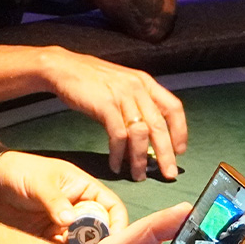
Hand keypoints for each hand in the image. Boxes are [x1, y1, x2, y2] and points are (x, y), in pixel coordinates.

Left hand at [0, 149, 127, 239]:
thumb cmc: (22, 172)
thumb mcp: (40, 183)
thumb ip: (55, 201)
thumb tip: (71, 221)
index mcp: (85, 190)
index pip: (111, 206)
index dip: (118, 223)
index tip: (116, 241)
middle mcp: (79, 209)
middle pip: (100, 229)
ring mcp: (65, 225)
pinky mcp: (49, 237)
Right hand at [43, 47, 186, 179]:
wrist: (64, 67)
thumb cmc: (93, 80)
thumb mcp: (123, 85)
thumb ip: (138, 104)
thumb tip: (148, 134)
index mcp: (146, 83)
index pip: (173, 107)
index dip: (180, 131)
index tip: (180, 151)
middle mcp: (138, 88)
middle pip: (159, 125)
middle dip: (166, 153)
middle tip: (169, 173)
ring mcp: (122, 96)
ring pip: (140, 133)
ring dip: (140, 158)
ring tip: (138, 175)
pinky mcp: (105, 105)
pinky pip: (117, 135)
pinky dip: (118, 154)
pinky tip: (116, 165)